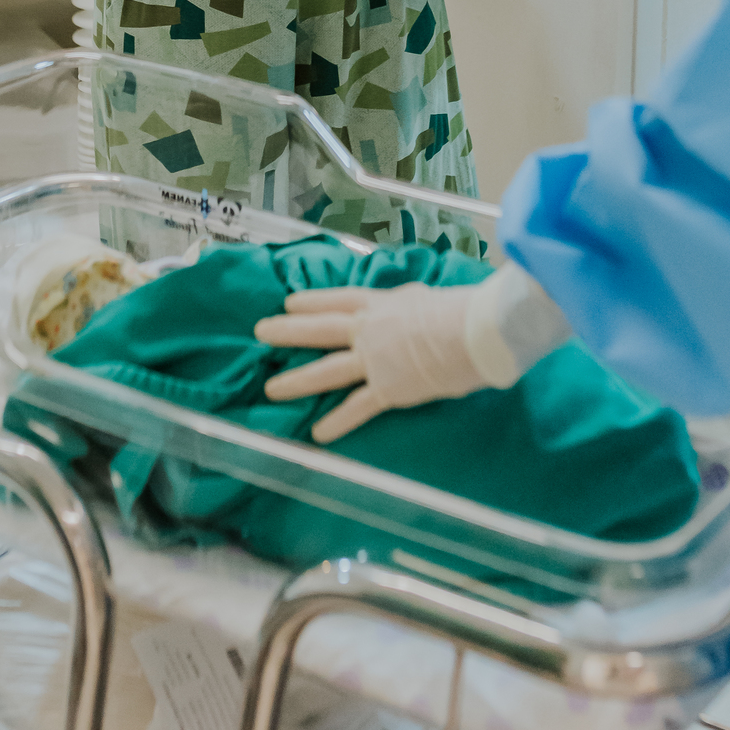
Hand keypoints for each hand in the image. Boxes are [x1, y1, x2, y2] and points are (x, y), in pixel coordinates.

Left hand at [254, 282, 484, 443]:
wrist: (469, 331)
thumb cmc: (458, 309)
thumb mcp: (427, 296)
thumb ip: (411, 303)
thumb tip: (415, 305)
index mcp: (381, 304)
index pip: (338, 299)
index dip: (313, 301)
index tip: (289, 302)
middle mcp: (369, 330)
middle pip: (320, 329)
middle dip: (288, 331)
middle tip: (260, 331)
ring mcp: (374, 360)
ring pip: (327, 371)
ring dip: (297, 381)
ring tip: (271, 390)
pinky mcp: (387, 388)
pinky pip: (357, 408)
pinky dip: (337, 422)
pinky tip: (317, 434)